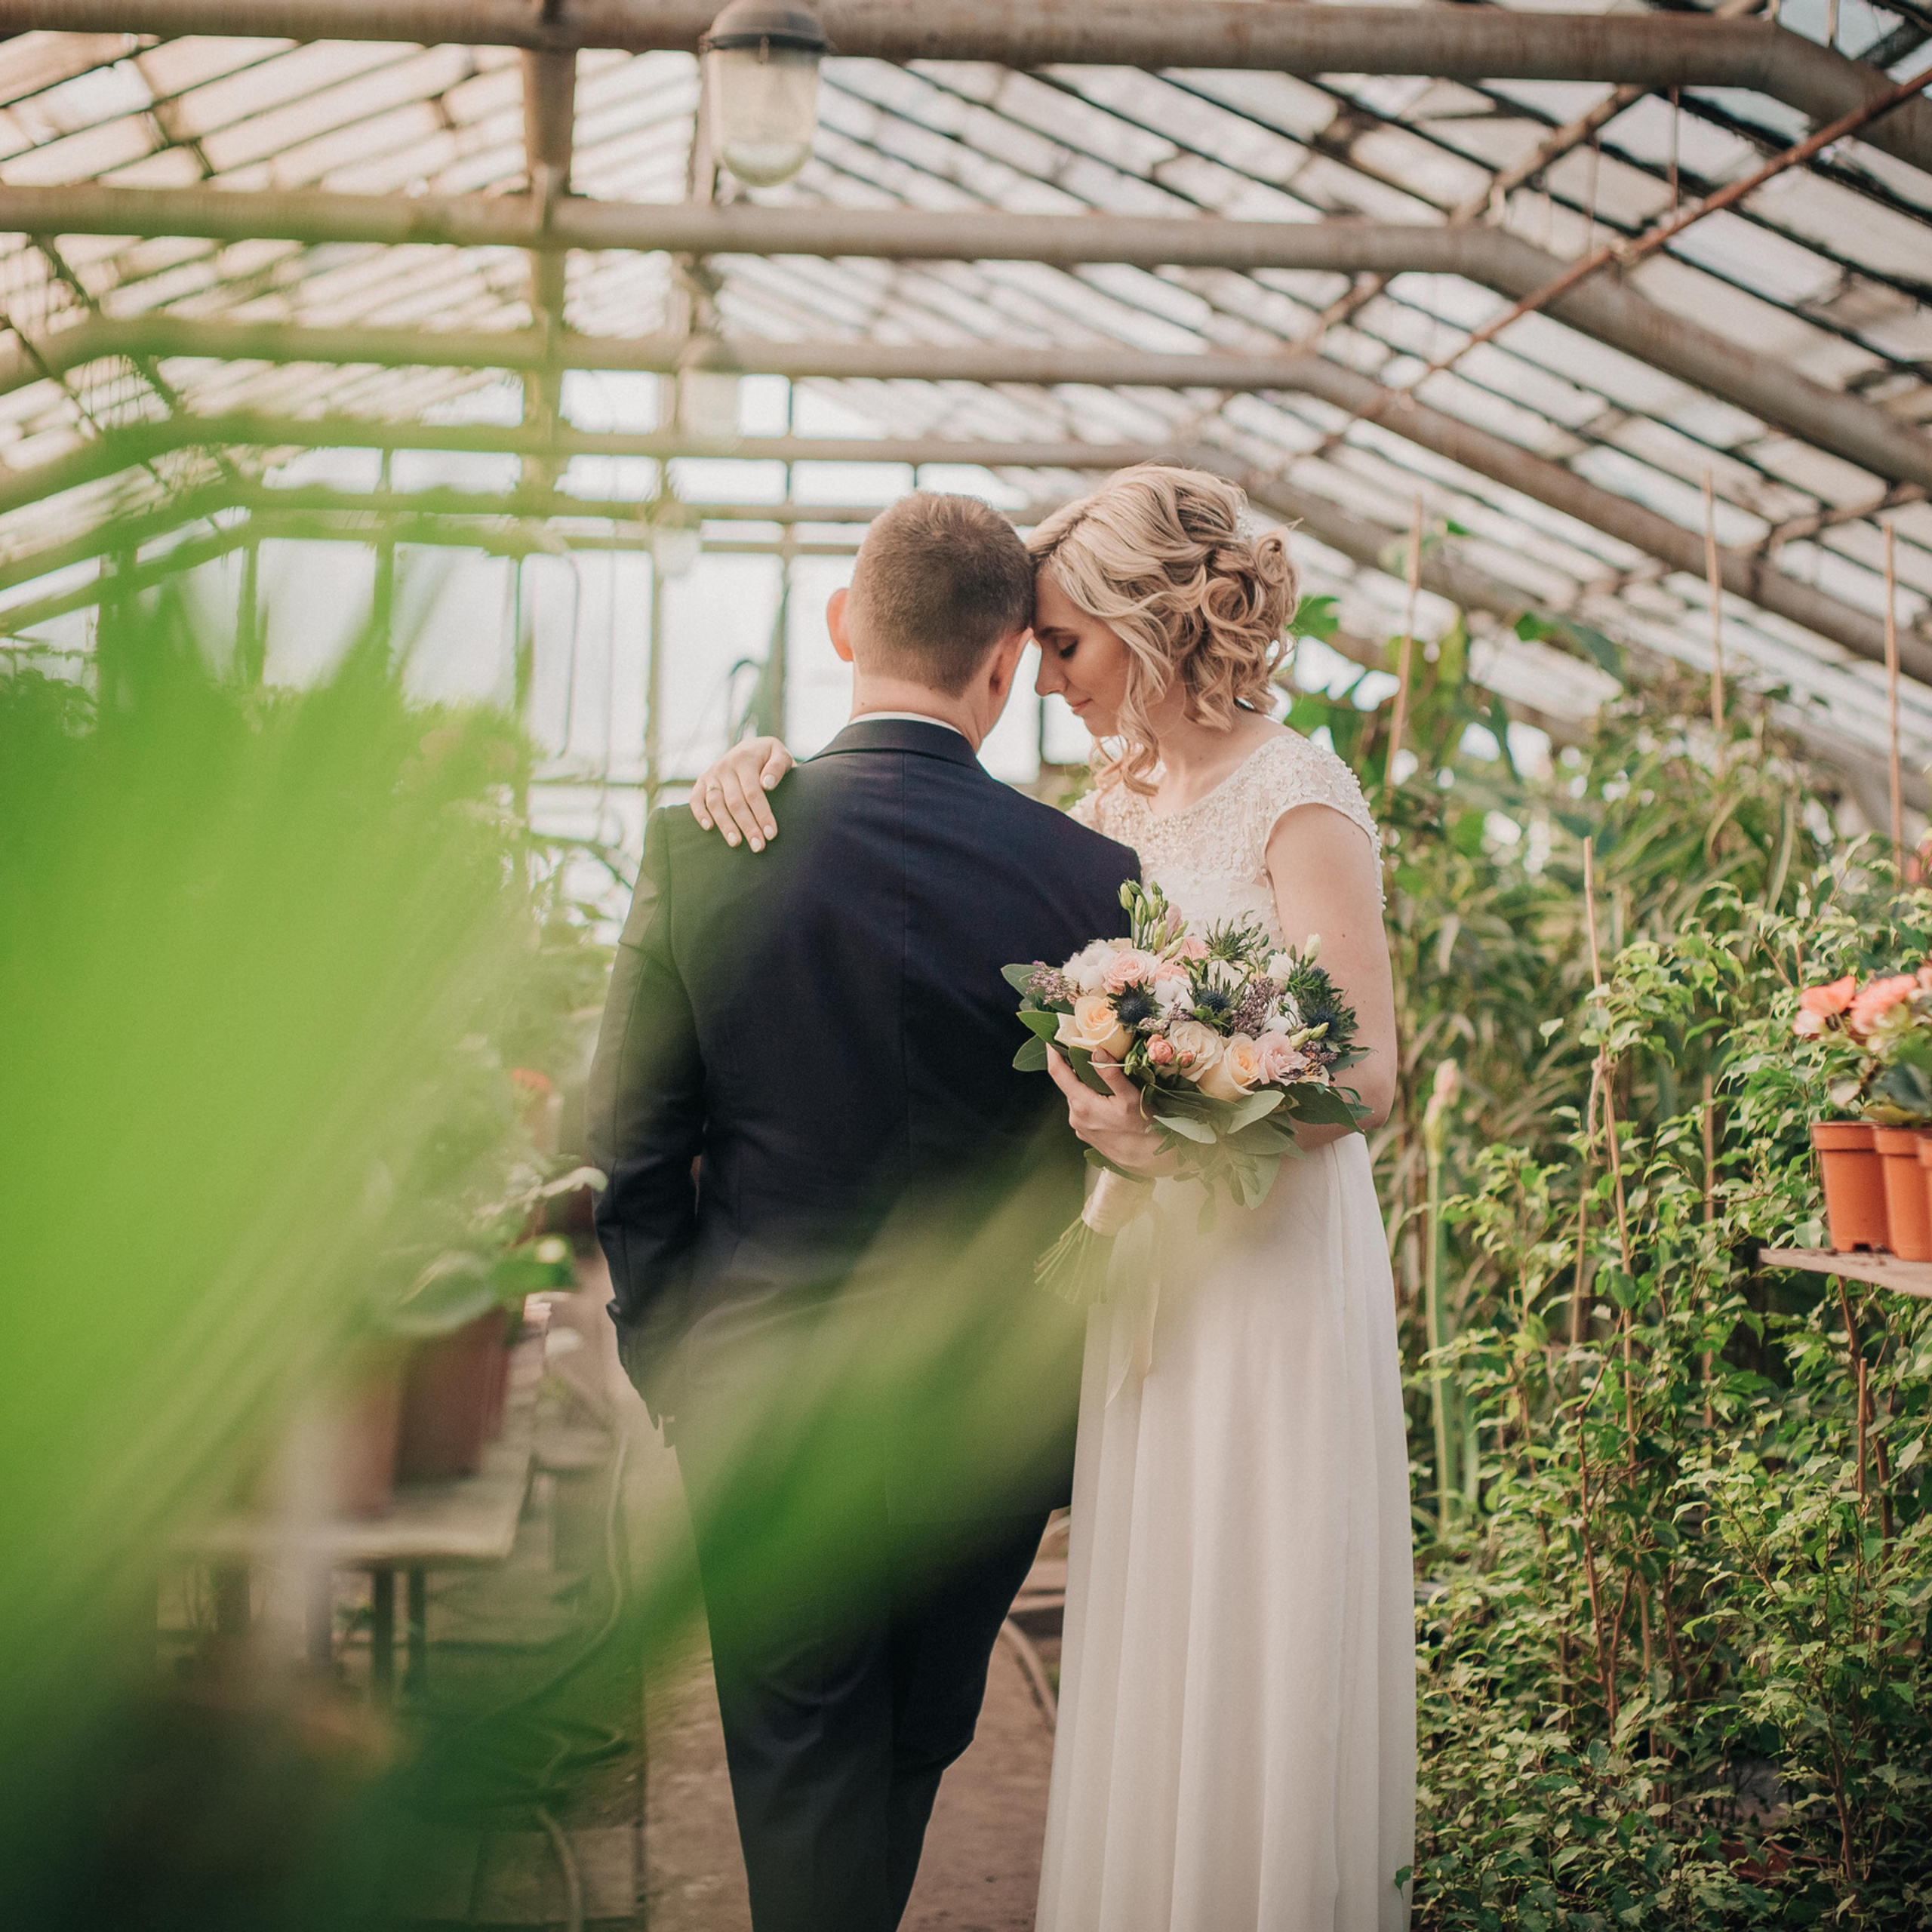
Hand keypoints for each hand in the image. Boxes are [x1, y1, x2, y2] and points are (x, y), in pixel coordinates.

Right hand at [689, 736, 793, 849]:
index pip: (753, 792)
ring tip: (736, 843)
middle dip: (747, 826)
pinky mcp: (702, 782)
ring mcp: (712, 774)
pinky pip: (695, 799)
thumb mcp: (779, 754)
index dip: (762, 814)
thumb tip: (767, 784)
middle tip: (758, 846)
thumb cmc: (769, 757)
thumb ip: (777, 766)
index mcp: (745, 759)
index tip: (771, 834)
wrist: (751, 747)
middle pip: (735, 802)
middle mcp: (725, 766)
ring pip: (715, 804)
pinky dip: (699, 814)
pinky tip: (709, 828)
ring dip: (725, 825)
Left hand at [1046, 1050, 1173, 1177]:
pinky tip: (1105, 1098)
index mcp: (1082, 1105)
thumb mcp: (1130, 1098)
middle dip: (1074, 1067)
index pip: (1058, 1073)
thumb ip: (1111, 1074)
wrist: (1147, 1160)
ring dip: (1085, 1084)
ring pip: (1077, 1096)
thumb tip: (1097, 1051)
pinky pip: (1083, 1109)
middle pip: (1069, 1084)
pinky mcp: (1086, 1133)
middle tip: (1085, 1049)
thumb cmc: (1142, 1129)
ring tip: (1100, 1073)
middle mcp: (1076, 1116)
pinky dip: (1090, 1099)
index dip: (1052, 1054)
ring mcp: (1080, 1127)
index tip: (1051, 1039)